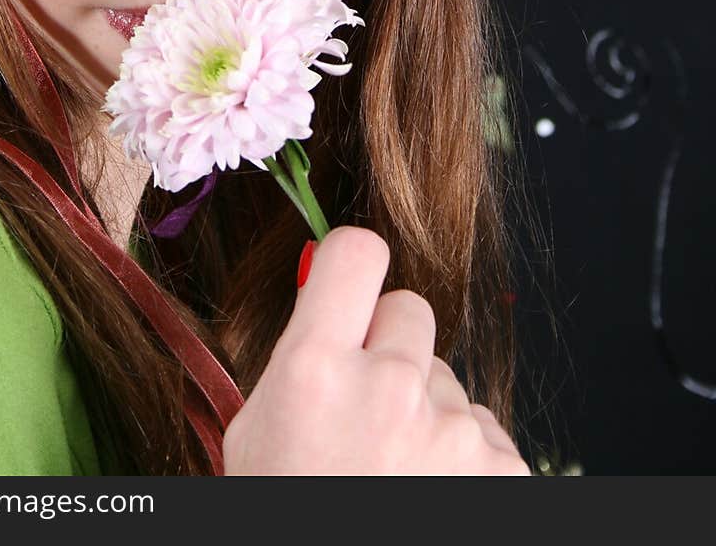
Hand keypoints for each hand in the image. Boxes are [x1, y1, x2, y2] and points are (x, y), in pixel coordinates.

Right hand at [222, 225, 531, 474]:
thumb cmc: (291, 514)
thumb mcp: (260, 434)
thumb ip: (299, 353)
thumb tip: (327, 279)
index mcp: (316, 371)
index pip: (355, 252)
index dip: (351, 266)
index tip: (348, 288)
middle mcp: (392, 387)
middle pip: (410, 309)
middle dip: (390, 345)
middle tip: (367, 406)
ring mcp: (455, 429)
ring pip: (444, 379)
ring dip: (425, 412)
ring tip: (395, 477)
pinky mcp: (505, 468)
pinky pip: (482, 429)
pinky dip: (462, 459)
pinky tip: (429, 497)